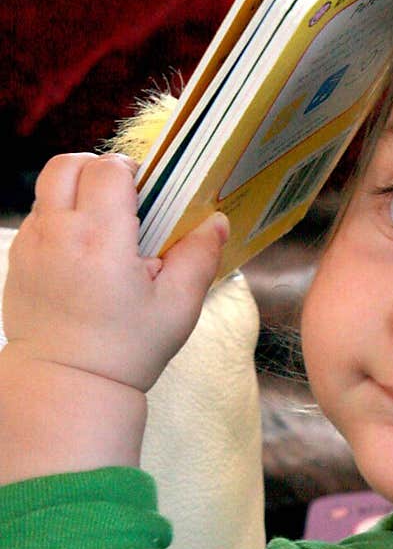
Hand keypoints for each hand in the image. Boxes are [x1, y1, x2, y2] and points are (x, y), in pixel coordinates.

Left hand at [3, 153, 228, 392]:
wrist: (69, 384)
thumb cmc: (127, 350)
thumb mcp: (177, 307)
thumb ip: (199, 257)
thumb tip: (217, 221)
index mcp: (100, 239)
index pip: (108, 170)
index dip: (130, 171)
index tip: (145, 194)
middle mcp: (58, 234)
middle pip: (67, 164)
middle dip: (96, 169)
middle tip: (121, 197)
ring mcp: (31, 246)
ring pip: (47, 189)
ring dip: (76, 194)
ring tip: (102, 228)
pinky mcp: (17, 262)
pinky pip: (36, 219)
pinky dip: (59, 221)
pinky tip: (82, 254)